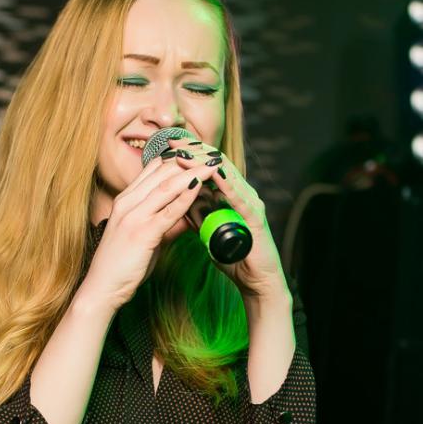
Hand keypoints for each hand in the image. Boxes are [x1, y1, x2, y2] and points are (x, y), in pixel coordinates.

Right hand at [83, 152, 226, 309]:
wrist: (102, 288)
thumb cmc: (122, 266)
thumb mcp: (146, 240)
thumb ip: (166, 226)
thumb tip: (189, 218)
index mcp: (126, 201)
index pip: (154, 170)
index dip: (178, 159)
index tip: (199, 155)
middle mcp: (128, 203)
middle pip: (162, 172)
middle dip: (189, 161)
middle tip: (212, 154)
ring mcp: (134, 216)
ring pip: (167, 186)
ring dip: (192, 172)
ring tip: (212, 164)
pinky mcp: (142, 232)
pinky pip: (169, 209)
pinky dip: (186, 196)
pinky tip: (200, 186)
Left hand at [165, 137, 288, 299]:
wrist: (257, 282)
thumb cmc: (235, 258)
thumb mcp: (208, 232)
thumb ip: (197, 216)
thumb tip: (179, 203)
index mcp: (230, 196)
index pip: (208, 168)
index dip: (189, 156)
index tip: (166, 147)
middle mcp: (242, 194)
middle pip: (217, 164)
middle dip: (194, 151)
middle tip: (173, 141)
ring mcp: (251, 203)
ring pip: (228, 175)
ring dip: (205, 163)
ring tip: (186, 153)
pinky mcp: (256, 218)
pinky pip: (239, 197)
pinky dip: (226, 184)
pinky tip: (213, 175)